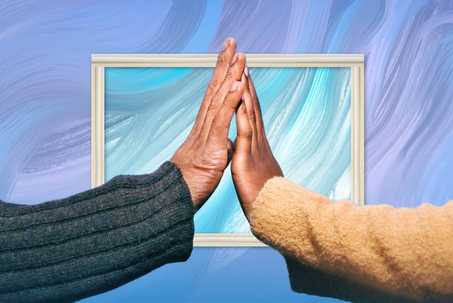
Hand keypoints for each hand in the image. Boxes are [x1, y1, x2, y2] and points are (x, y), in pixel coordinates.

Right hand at [172, 38, 245, 208]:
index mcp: (204, 129)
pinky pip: (221, 120)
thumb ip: (217, 147)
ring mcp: (206, 135)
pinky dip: (230, 101)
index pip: (215, 96)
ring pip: (218, 99)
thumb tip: (226, 143)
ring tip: (238, 55)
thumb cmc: (190, 183)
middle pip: (215, 90)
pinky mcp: (211, 147)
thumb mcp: (208, 160)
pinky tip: (238, 84)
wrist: (175, 200)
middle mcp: (203, 126)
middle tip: (232, 42)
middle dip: (224, 64)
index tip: (230, 57)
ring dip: (229, 76)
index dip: (222, 75)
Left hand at [231, 67, 282, 215]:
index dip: (247, 94)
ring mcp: (254, 149)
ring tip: (243, 71)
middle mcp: (257, 142)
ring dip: (247, 92)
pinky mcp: (247, 159)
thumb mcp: (258, 172)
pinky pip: (245, 133)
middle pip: (252, 108)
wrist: (273, 213)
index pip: (251, 114)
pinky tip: (240, 100)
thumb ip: (254, 160)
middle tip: (244, 62)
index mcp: (256, 145)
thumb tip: (251, 154)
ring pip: (250, 115)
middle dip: (247, 84)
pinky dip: (243, 115)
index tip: (243, 76)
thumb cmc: (266, 196)